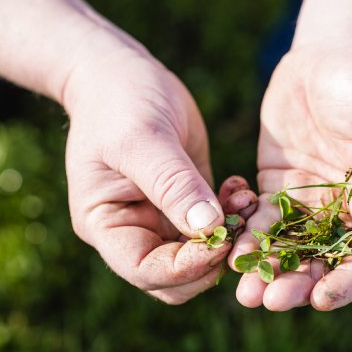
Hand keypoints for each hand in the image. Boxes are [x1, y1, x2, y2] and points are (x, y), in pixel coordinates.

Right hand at [63, 49, 254, 303]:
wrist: (121, 73)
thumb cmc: (118, 101)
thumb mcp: (143, 139)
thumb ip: (173, 184)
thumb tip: (208, 227)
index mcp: (107, 226)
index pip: (146, 272)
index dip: (185, 267)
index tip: (220, 239)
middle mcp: (133, 232)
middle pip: (177, 278)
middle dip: (213, 259)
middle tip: (242, 226)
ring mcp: (162, 221)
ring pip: (202, 257)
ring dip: (230, 237)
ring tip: (244, 199)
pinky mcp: (188, 204)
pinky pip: (216, 229)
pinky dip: (234, 216)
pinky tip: (241, 188)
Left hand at [230, 40, 351, 310]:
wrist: (331, 51)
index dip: (349, 282)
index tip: (323, 300)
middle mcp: (348, 213)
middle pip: (326, 262)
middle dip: (300, 285)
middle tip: (271, 302)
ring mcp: (311, 203)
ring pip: (291, 248)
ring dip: (270, 272)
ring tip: (245, 293)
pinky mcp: (278, 188)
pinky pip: (261, 220)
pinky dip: (248, 239)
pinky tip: (229, 253)